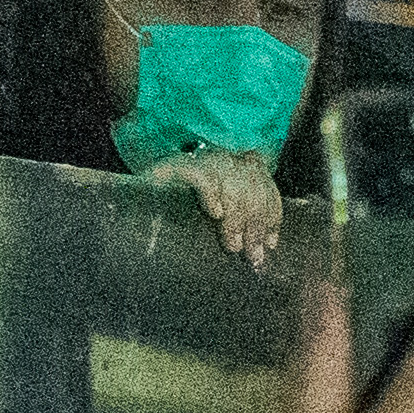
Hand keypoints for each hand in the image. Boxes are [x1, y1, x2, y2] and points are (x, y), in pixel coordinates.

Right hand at [161, 148, 284, 267]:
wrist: (141, 190)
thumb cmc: (181, 206)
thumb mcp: (216, 211)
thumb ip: (239, 219)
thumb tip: (262, 250)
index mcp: (240, 166)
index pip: (265, 188)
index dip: (272, 216)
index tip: (270, 244)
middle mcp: (226, 159)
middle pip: (253, 188)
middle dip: (256, 225)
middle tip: (250, 254)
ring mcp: (203, 159)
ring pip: (233, 183)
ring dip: (237, 218)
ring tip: (232, 245)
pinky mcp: (179, 164)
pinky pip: (204, 176)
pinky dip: (213, 194)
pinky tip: (215, 213)